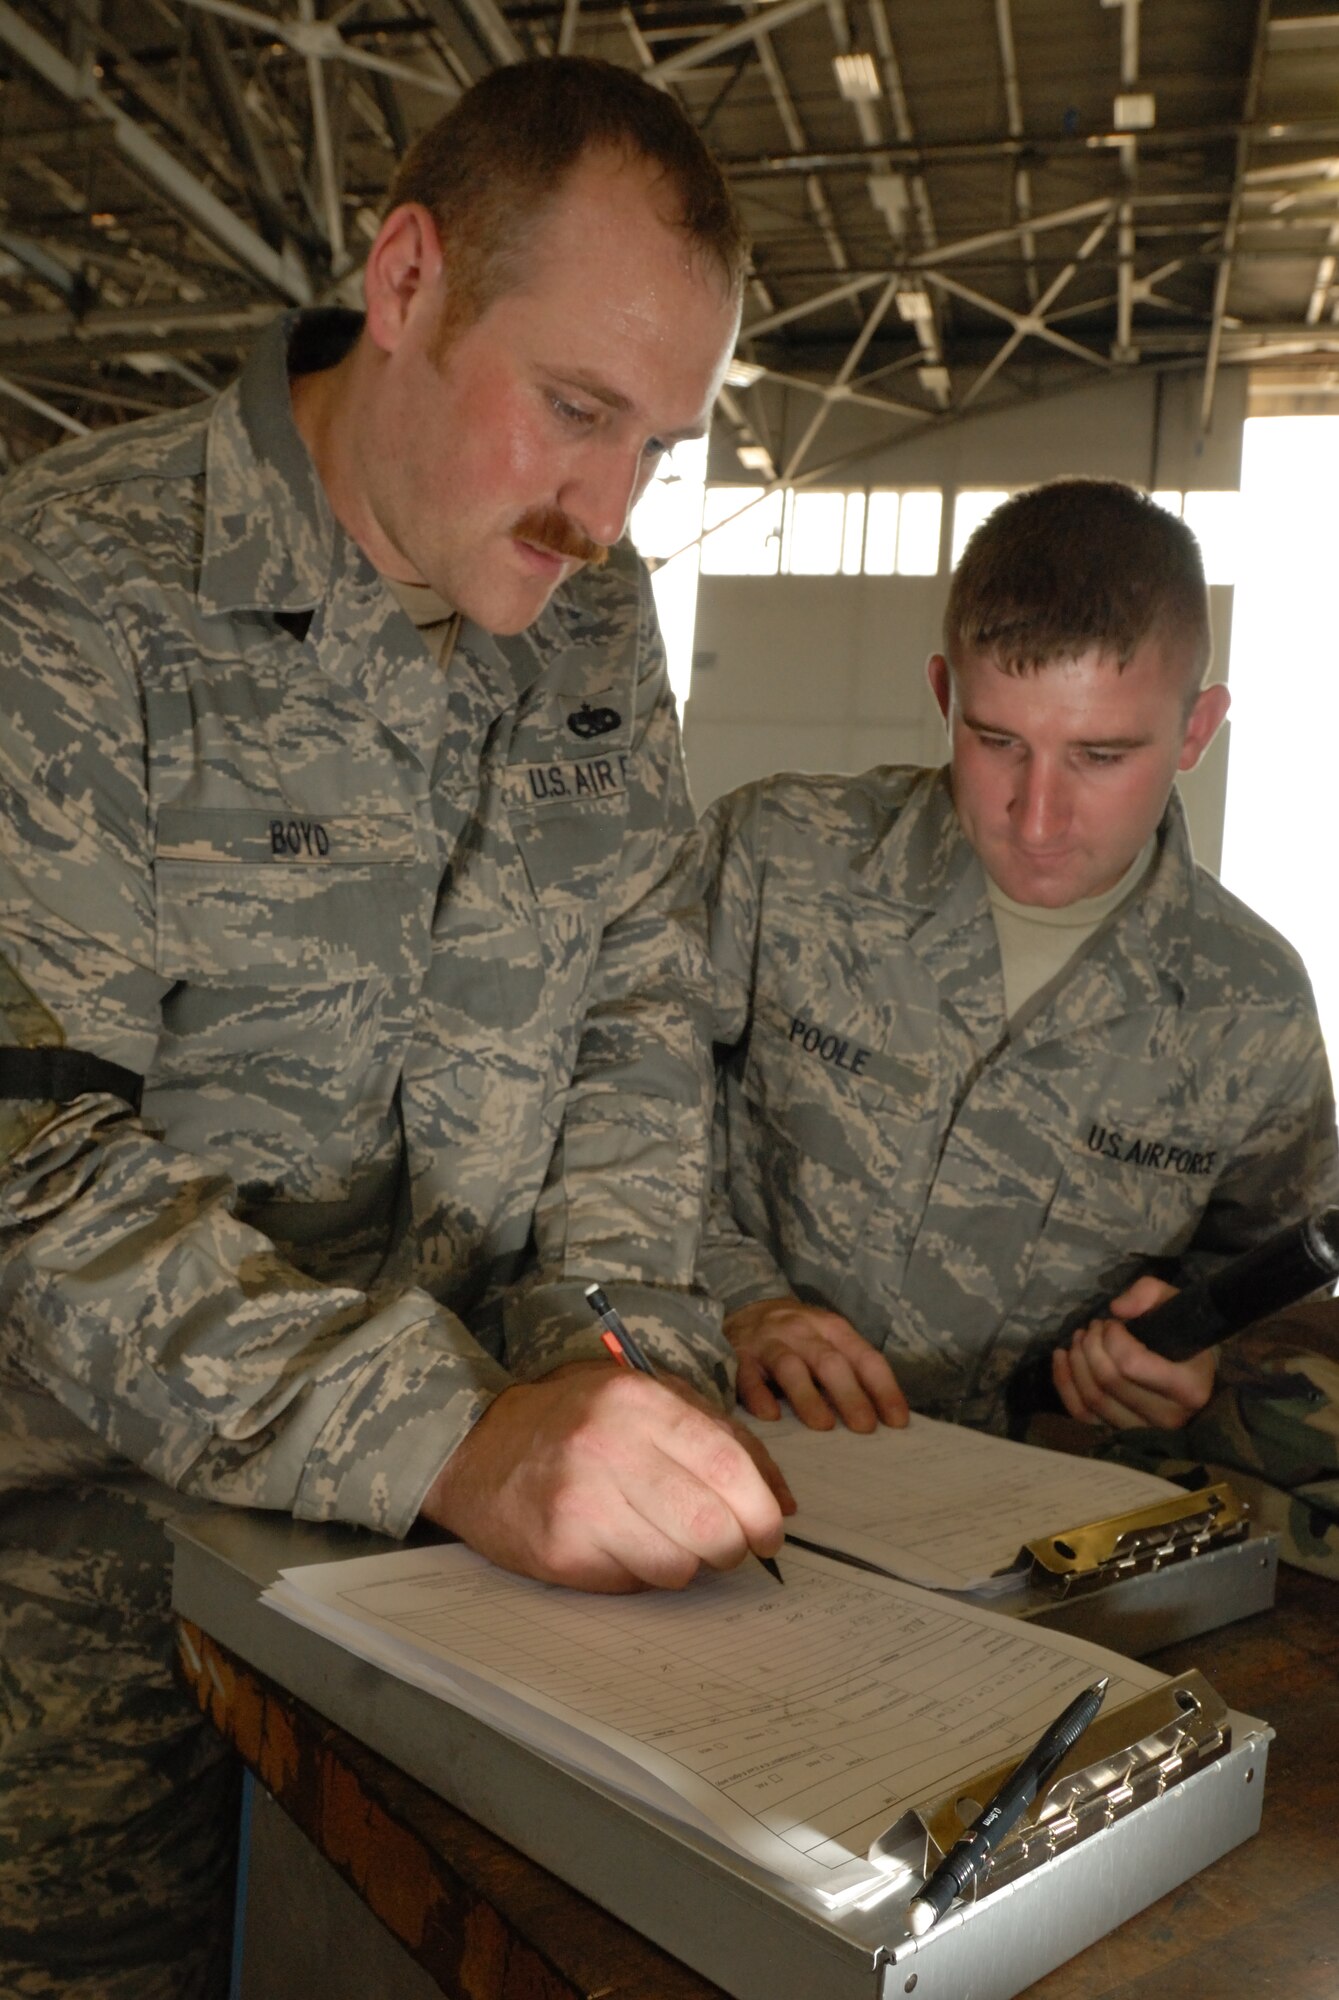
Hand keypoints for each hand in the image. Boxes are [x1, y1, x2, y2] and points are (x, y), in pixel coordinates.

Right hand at [419, 1363, 786, 1592]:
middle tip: (726, 1545)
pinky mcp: (560, 1551)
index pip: (728, 1465)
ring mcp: (580, 1502)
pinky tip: (622, 1545)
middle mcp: (609, 1447)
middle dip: (731, 1546)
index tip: (770, 1532)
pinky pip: (634, 1585)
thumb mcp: (649, 1398)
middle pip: (710, 1525)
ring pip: (677, 1566)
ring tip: (665, 1539)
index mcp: (639, 1400)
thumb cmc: (577, 1421)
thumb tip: (782, 1502)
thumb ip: (723, 1437)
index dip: (760, 1509)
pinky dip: (641, 1574)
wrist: (479, 1449)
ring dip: (686, 1564)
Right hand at [725, 1296, 908, 1432]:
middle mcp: (802, 1331)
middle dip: (850, 1396)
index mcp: (832, 1329)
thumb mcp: (825, 1341)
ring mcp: (768, 1342)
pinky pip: (748, 1376)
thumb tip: (880, 1417)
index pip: (865, 1358)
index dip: (883, 1389)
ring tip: (823, 1426)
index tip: (897, 1422)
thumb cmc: (795, 1336)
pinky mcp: (738, 1356)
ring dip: (808, 1397)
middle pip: (830, 1362)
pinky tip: (770, 1415)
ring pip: (790, 1367)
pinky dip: (759, 1395)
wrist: (743, 1306)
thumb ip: (848, 1370)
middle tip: (865, 1428)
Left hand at [1052, 1275, 1216, 1430]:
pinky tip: (1061, 1357)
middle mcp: (1168, 1416)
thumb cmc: (1182, 1336)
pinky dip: (1065, 1384)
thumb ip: (1148, 1293)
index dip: (1112, 1337)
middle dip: (1091, 1346)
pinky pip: (1082, 1414)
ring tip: (1078, 1339)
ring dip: (1076, 1362)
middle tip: (1092, 1327)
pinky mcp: (1121, 1433)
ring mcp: (1143, 1431)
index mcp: (1188, 1387)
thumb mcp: (1173, 1303)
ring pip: (1093, 1399)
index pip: (1131, 1363)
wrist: (1191, 1372)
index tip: (1113, 1323)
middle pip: (1108, 1380)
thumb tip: (1117, 1308)